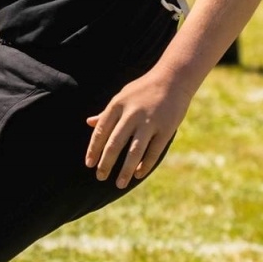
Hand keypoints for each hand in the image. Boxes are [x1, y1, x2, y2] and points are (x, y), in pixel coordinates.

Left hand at [85, 73, 193, 188]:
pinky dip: (145, 165)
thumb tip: (89, 123)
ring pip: (134, 151)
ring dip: (125, 170)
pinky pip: (153, 151)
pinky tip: (138, 174)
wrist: (173, 78)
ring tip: (119, 184)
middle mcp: (131, 114)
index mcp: (117, 105)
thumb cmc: (144, 89)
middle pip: (114, 143)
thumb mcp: (122, 96)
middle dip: (106, 163)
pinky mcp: (166, 128)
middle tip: (100, 177)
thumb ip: (107, 112)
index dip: (93, 149)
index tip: (89, 164)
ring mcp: (149, 122)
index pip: (100, 131)